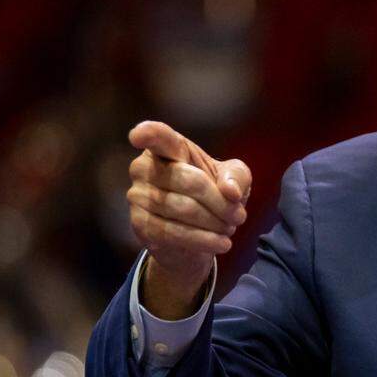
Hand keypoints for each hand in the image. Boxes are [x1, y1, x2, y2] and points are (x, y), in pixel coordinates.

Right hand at [127, 120, 250, 318]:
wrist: (198, 235)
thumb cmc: (214, 195)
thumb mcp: (234, 179)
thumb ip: (237, 176)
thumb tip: (230, 191)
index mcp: (168, 148)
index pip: (157, 137)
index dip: (148, 133)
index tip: (138, 135)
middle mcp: (144, 168)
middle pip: (190, 181)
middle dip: (221, 202)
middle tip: (239, 216)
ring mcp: (137, 196)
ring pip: (184, 209)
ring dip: (215, 223)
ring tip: (230, 229)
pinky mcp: (139, 224)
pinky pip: (173, 233)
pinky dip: (202, 240)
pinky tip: (221, 243)